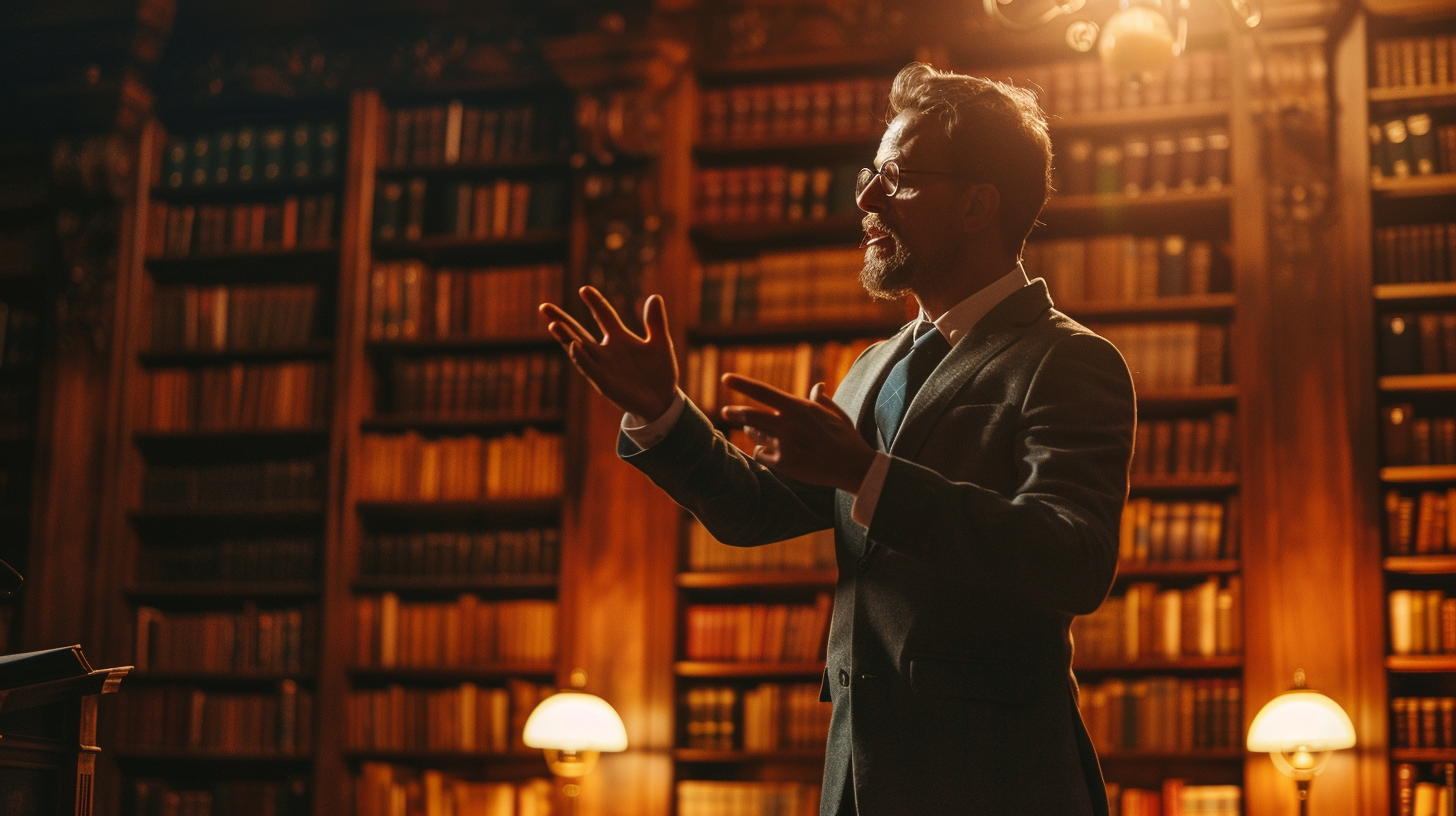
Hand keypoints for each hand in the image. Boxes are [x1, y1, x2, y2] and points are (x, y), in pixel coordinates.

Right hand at [539, 287, 677, 419]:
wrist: (663, 401)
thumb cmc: (660, 372)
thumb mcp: (661, 344)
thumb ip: (656, 322)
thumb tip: (655, 297)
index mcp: (620, 338)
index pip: (604, 315)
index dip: (595, 303)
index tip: (584, 289)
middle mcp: (606, 351)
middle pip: (579, 332)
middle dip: (562, 320)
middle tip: (544, 307)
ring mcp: (603, 367)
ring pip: (579, 349)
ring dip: (566, 338)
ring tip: (553, 324)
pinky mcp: (604, 382)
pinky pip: (590, 369)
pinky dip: (582, 358)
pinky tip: (574, 347)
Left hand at [720, 375, 876, 492]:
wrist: (853, 467)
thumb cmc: (846, 438)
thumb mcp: (835, 414)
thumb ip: (821, 400)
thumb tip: (817, 386)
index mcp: (799, 407)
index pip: (763, 392)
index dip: (742, 384)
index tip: (725, 378)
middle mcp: (788, 424)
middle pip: (751, 415)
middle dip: (735, 412)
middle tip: (726, 411)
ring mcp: (784, 444)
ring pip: (756, 435)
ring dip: (752, 432)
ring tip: (752, 430)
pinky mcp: (783, 463)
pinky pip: (762, 454)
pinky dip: (763, 452)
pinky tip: (769, 450)